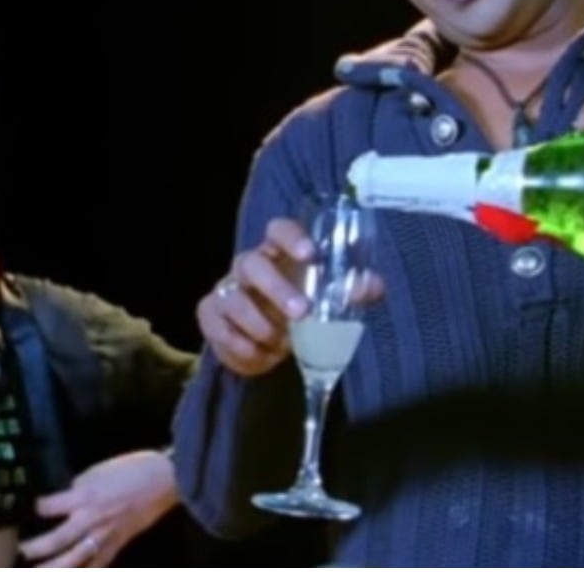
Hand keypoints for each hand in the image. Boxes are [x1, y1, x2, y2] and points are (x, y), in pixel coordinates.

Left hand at [18, 450, 176, 567]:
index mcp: (86, 497)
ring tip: (38, 571)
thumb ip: (79, 488)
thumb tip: (66, 499)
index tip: (24, 509)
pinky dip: (85, 571)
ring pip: (75, 560)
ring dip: (55, 568)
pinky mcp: (119, 545)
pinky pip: (98, 564)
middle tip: (20, 551)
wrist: (165, 480)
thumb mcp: (99, 470)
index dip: (35, 508)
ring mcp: (106, 536)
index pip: (49, 507)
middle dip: (36, 548)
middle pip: (57, 540)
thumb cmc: (132, 468)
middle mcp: (91, 520)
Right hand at [197, 217, 384, 377]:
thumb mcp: (326, 301)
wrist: (263, 347)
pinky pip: (217, 324)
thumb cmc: (297, 312)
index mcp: (278, 254)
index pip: (278, 230)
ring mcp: (226, 289)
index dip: (291, 237)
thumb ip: (349, 290)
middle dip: (276, 287)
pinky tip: (257, 353)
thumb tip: (373, 285)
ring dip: (258, 323)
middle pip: (252, 263)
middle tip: (301, 312)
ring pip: (233, 297)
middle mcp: (249, 266)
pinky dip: (238, 342)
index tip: (310, 253)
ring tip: (280, 343)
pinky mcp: (210, 314)